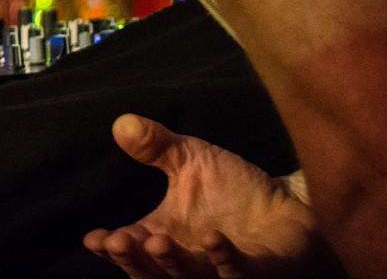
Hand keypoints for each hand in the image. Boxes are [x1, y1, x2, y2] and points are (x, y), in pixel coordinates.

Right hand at [84, 115, 334, 277]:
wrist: (291, 201)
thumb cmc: (234, 187)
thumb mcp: (190, 159)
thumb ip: (156, 146)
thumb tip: (122, 123)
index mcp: (165, 236)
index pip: (131, 249)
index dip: (110, 248)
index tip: (94, 237)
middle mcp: (190, 261)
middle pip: (153, 275)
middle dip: (134, 262)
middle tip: (119, 241)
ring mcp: (223, 270)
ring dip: (172, 265)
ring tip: (158, 241)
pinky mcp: (260, 271)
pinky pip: (239, 274)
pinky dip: (224, 259)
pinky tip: (211, 238)